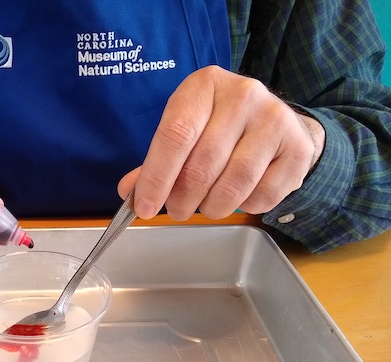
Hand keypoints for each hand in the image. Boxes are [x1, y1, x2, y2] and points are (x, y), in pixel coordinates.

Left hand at [118, 66, 324, 219]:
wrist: (278, 121)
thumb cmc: (219, 127)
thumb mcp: (185, 130)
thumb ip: (156, 161)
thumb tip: (130, 193)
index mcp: (204, 85)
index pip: (175, 135)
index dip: (156, 178)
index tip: (144, 207)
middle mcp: (243, 95)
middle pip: (202, 164)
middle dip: (182, 199)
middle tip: (176, 210)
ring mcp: (275, 119)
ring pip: (234, 183)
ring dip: (212, 207)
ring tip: (205, 207)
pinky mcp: (297, 148)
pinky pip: (262, 195)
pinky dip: (244, 207)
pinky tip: (238, 196)